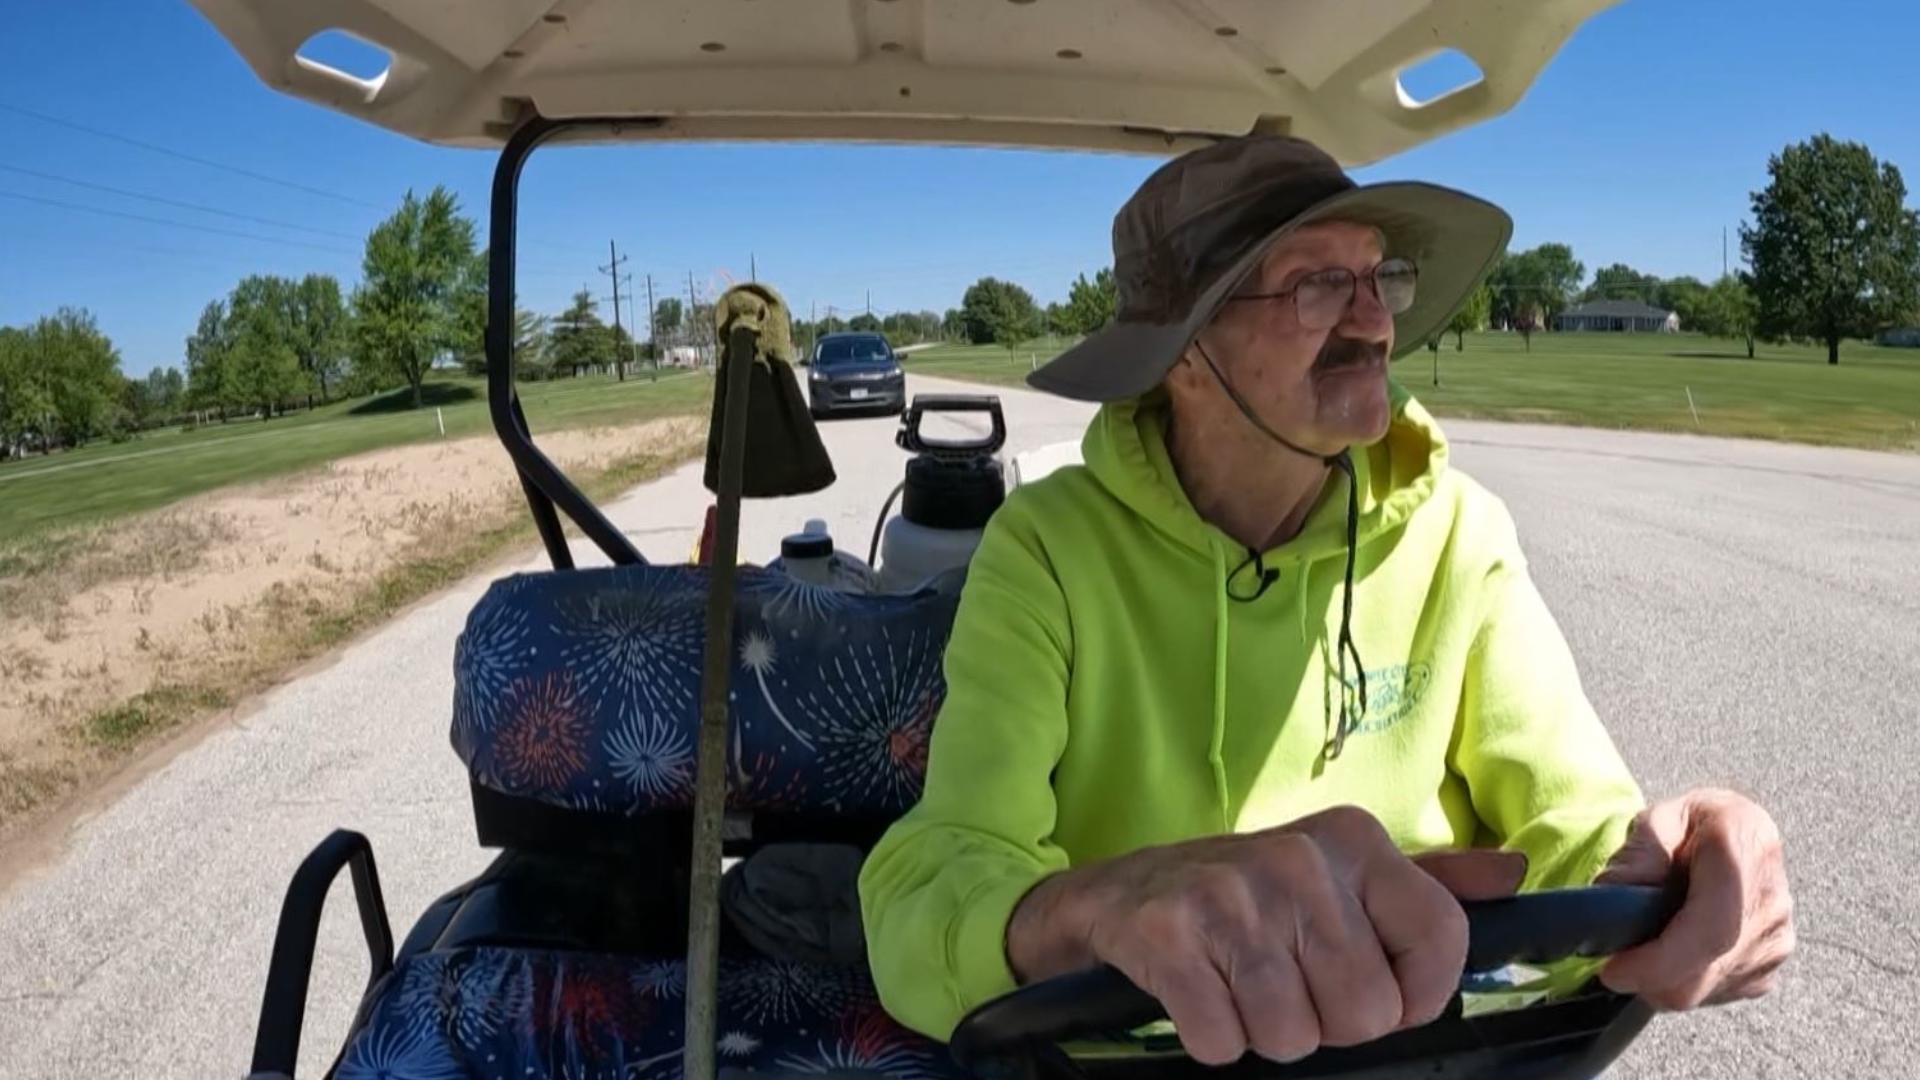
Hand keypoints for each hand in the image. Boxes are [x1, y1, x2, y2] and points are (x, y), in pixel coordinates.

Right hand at [1006, 806, 1526, 1064]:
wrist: (1113, 896)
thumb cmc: (1243, 897)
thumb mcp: (1336, 876)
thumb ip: (1430, 883)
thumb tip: (1516, 875)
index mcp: (1354, 840)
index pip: (1442, 941)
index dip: (1415, 997)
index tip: (1378, 995)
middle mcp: (1298, 857)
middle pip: (1365, 1012)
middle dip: (1325, 1024)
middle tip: (1284, 986)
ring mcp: (1231, 893)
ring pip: (1292, 1036)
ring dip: (1262, 1035)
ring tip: (1237, 988)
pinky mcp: (1169, 933)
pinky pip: (1222, 1040)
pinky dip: (1208, 1039)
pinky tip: (1196, 996)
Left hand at [1596, 789, 1793, 1008]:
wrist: (1738, 834)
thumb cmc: (1691, 826)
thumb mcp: (1658, 818)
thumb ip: (1637, 853)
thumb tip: (1615, 894)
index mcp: (1746, 850)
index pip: (1710, 930)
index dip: (1660, 962)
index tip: (1614, 970)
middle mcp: (1771, 902)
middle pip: (1706, 971)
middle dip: (1648, 977)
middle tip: (1614, 958)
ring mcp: (1776, 940)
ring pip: (1704, 990)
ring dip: (1663, 979)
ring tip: (1647, 939)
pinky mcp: (1769, 967)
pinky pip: (1714, 994)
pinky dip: (1682, 981)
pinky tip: (1674, 948)